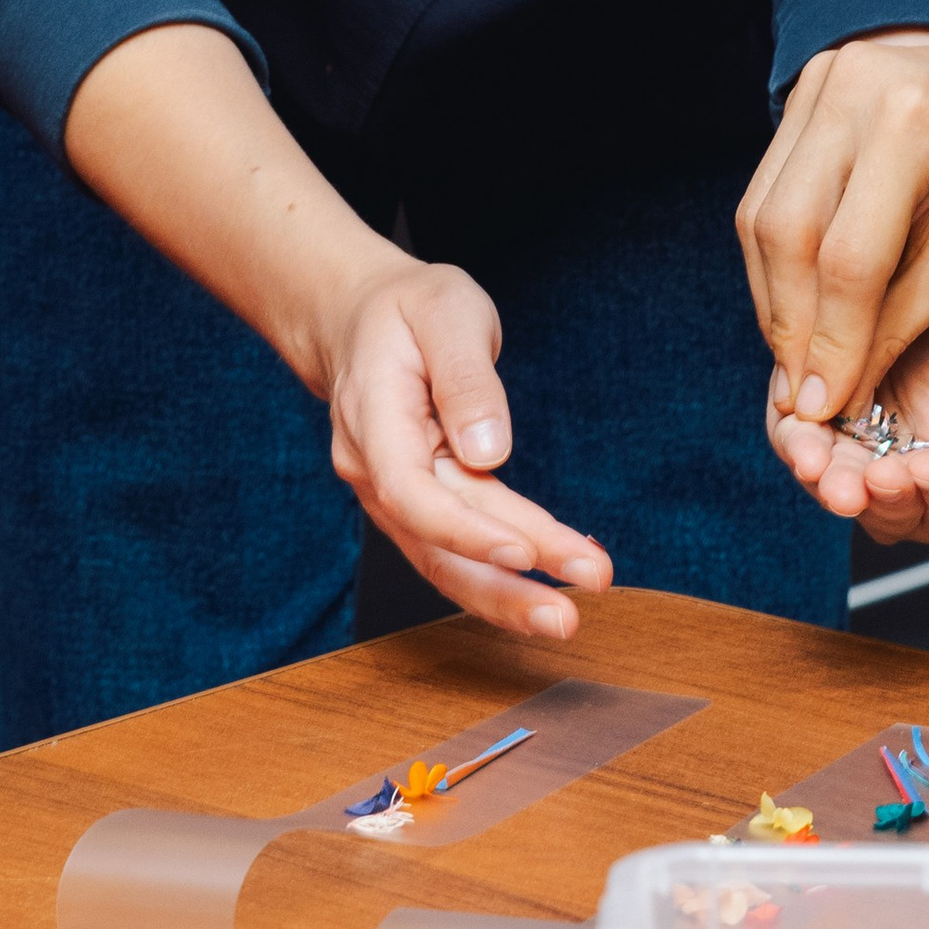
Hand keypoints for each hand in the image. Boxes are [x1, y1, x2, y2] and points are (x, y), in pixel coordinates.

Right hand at [317, 250, 612, 640]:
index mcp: (372, 420)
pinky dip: (499, 573)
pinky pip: (454, 548)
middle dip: (504, 584)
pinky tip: (550, 584)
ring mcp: (391, 494)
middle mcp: (373, 470)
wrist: (359, 319)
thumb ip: (466, 378)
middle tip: (569, 614)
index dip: (465, 531)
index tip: (525, 552)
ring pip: (443, 559)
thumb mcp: (444, 311)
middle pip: (435, 542)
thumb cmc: (407, 309)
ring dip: (504, 596)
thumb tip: (489, 452)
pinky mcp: (418, 503)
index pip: (412, 492)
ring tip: (564, 618)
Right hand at [738, 36, 928, 422]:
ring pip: (763, 213)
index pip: (850, 257)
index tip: (825, 404)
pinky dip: (776, 257)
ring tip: (797, 356)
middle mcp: (856, 85)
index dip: (833, 341)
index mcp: (914, 123)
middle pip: (789, 231)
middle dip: (791, 323)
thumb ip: (896, 325)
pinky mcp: (807, 89)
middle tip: (800, 390)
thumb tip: (829, 394)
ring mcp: (824, 79)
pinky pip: (768, 190)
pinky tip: (796, 304)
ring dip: (774, 295)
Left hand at [768, 301, 928, 577]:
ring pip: (838, 492)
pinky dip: (797, 446)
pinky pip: (795, 449)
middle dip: (883, 497)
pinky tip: (803, 444)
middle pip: (889, 515)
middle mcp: (899, 491)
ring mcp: (848, 464)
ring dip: (833, 483)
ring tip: (827, 470)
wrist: (926, 284)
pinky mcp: (805, 431)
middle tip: (879, 476)